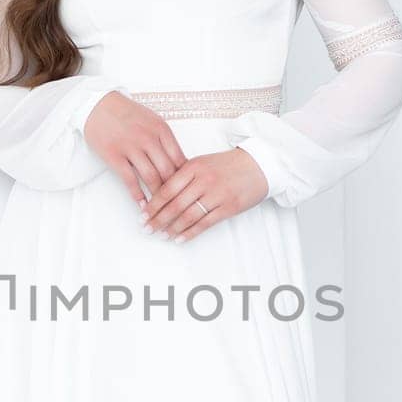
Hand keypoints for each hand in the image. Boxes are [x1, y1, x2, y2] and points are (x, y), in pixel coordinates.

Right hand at [83, 92, 189, 206]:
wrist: (98, 105)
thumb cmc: (126, 113)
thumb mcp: (152, 120)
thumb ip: (165, 139)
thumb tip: (179, 162)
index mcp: (161, 130)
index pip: (180, 159)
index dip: (185, 178)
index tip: (186, 190)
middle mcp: (148, 138)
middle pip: (167, 171)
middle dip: (174, 191)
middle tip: (176, 205)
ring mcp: (131, 147)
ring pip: (151, 177)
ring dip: (156, 197)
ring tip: (160, 209)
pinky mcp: (114, 155)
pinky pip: (130, 180)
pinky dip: (138, 195)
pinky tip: (142, 205)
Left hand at [138, 147, 268, 240]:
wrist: (258, 165)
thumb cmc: (227, 165)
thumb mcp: (202, 162)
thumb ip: (183, 175)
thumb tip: (160, 192)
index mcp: (193, 167)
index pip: (167, 188)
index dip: (153, 204)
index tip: (143, 215)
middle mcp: (203, 180)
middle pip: (174, 204)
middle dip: (158, 219)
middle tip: (147, 228)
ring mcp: (216, 194)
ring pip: (188, 216)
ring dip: (172, 228)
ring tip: (162, 235)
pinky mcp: (228, 207)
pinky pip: (204, 223)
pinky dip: (190, 233)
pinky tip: (179, 238)